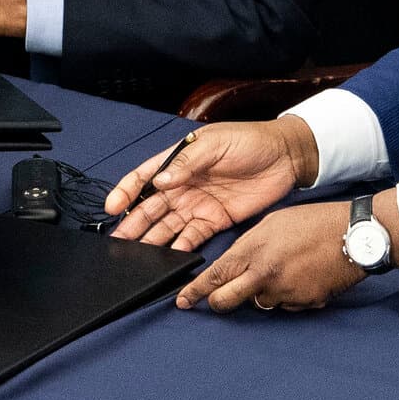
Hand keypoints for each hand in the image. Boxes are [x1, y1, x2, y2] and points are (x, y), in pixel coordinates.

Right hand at [104, 116, 318, 251]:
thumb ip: (187, 163)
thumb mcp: (215, 145)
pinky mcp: (215, 220)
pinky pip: (192, 237)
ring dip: (151, 239)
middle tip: (117, 241)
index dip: (125, 192)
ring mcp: (198, 204)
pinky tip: (167, 258)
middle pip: (151, 207)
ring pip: (167, 226)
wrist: (286, 157)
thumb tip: (160, 181)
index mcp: (178, 161)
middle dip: (133, 223)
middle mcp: (182, 185)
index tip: (112, 208)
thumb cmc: (249, 141)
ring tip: (135, 254)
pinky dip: (179, 248)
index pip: (143, 177)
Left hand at [175, 202, 362, 311]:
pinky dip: (286, 296)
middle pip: (226, 302)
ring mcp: (285, 293)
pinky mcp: (305, 303)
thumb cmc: (313, 222)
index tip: (183, 301)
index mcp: (253, 251)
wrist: (353, 235)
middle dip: (217, 302)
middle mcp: (264, 276)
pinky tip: (299, 277)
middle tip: (216, 299)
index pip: (214, 277)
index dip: (195, 291)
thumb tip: (236, 263)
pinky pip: (285, 305)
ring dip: (259, 294)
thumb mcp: (270, 223)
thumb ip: (248, 245)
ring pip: (258, 304)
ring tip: (279, 271)